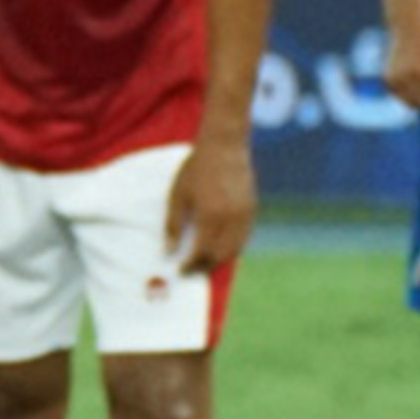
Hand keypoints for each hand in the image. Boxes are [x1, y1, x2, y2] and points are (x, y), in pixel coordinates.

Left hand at [163, 141, 257, 278]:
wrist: (224, 147)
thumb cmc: (196, 169)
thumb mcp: (178, 196)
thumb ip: (173, 226)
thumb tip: (167, 252)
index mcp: (210, 215)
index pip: (202, 252)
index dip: (191, 265)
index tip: (180, 271)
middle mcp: (231, 219)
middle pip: (219, 255)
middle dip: (204, 266)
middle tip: (191, 270)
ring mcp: (244, 215)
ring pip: (235, 250)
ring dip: (219, 260)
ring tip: (204, 262)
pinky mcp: (252, 210)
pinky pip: (244, 238)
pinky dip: (232, 248)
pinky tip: (219, 247)